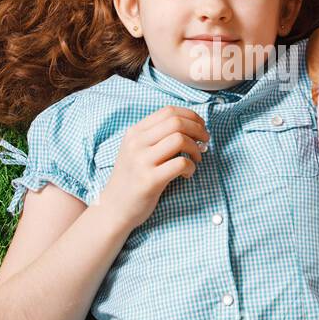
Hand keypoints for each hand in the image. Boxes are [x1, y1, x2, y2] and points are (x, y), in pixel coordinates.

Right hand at [95, 106, 209, 230]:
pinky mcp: (149, 180)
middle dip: (198, 129)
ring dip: (195, 148)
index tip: (201, 126)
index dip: (191, 116)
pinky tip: (187, 174)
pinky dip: (191, 167)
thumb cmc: (132, 178)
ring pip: (180, 139)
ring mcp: (141, 161)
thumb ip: (157, 137)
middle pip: (176, 122)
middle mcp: (136, 143)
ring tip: (196, 159)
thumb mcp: (136, 151)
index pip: (168, 111)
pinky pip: (181, 163)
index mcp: (135, 133)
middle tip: (204, 141)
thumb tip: (192, 126)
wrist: (114, 208)